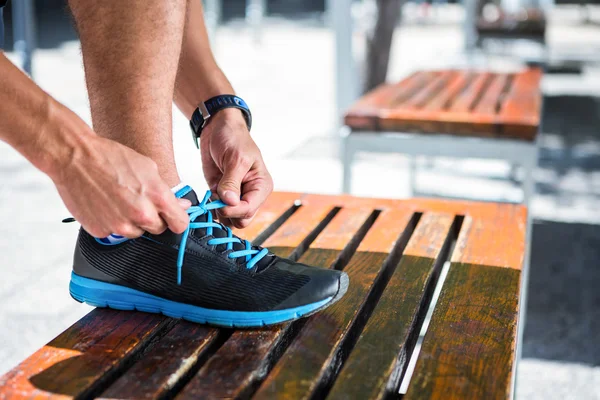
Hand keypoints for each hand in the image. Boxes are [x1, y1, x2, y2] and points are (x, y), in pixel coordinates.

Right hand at [52, 135, 190, 237]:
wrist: (75, 157)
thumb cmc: (110, 157)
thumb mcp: (148, 167)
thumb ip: (166, 191)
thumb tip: (182, 206)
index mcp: (157, 197)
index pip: (180, 224)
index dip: (177, 220)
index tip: (173, 218)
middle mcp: (140, 214)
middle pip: (158, 229)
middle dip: (153, 218)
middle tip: (138, 200)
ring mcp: (120, 225)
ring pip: (136, 232)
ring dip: (132, 222)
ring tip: (118, 200)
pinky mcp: (101, 231)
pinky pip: (114, 233)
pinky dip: (111, 222)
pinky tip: (105, 204)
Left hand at [200, 109, 272, 227]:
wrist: (218, 128)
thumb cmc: (233, 138)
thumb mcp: (235, 158)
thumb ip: (231, 182)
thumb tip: (229, 202)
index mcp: (260, 186)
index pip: (249, 209)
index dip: (233, 210)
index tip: (220, 201)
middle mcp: (250, 194)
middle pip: (241, 219)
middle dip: (226, 213)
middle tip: (216, 198)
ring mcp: (235, 196)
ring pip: (229, 219)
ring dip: (217, 210)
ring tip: (212, 193)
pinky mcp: (221, 194)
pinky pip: (217, 211)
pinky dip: (210, 207)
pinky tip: (208, 193)